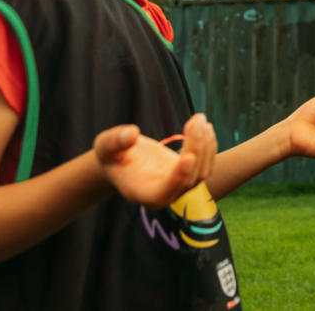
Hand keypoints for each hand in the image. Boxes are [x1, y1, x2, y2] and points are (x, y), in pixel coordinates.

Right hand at [94, 112, 215, 208]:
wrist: (122, 159)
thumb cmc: (111, 155)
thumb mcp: (105, 146)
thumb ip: (115, 142)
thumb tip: (131, 134)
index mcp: (141, 193)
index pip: (163, 194)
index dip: (178, 178)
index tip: (189, 157)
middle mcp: (163, 195)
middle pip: (188, 179)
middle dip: (196, 149)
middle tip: (195, 121)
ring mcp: (178, 186)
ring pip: (201, 172)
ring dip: (205, 144)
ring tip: (199, 119)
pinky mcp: (188, 174)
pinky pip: (205, 164)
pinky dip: (208, 145)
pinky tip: (205, 126)